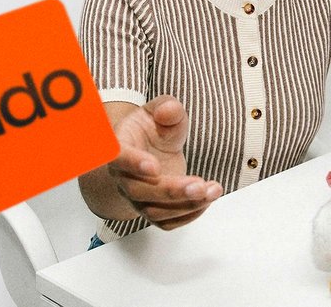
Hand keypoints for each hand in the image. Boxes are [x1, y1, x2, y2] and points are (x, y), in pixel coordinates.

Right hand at [107, 95, 222, 229]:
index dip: (133, 163)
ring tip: (212, 190)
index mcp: (119, 148)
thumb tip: (169, 111)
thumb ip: (167, 108)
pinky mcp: (153, 210)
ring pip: (154, 212)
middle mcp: (123, 177)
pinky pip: (167, 223)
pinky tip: (208, 199)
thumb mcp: (160, 110)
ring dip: (185, 205)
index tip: (154, 166)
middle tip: (199, 185)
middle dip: (171, 191)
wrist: (151, 147)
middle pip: (138, 191)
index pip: (118, 158)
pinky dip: (189, 215)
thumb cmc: (152, 128)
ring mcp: (137, 198)